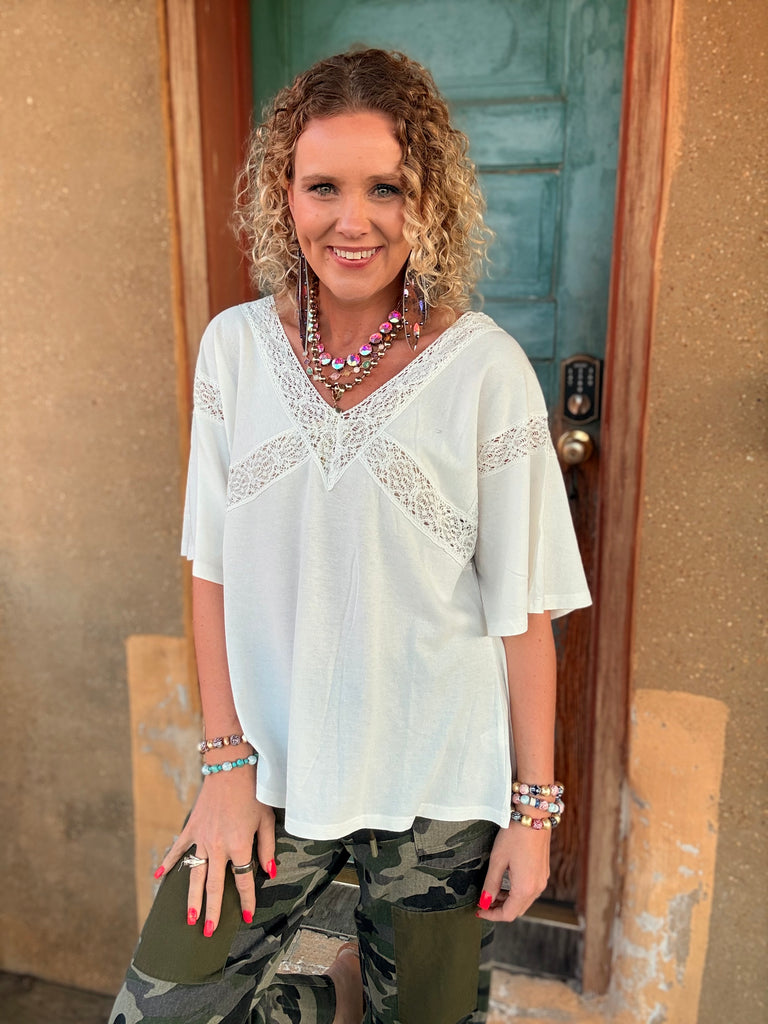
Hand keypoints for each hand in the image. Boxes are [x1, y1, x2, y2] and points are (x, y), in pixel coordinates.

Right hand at [154, 764, 275, 935]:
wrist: (231, 766)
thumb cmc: (253, 792)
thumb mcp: (267, 820)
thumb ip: (268, 848)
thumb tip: (270, 872)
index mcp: (240, 846)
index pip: (243, 880)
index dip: (246, 899)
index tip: (247, 915)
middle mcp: (218, 847)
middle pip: (213, 886)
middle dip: (212, 911)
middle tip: (207, 932)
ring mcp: (202, 838)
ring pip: (194, 875)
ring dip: (191, 898)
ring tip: (189, 918)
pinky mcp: (191, 827)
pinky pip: (178, 849)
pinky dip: (168, 863)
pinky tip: (159, 878)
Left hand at [475, 823, 549, 921]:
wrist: (534, 817)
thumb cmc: (515, 836)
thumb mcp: (498, 860)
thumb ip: (491, 884)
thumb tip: (485, 901)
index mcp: (525, 888)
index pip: (508, 914)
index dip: (492, 915)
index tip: (479, 911)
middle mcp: (537, 888)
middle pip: (518, 910)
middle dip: (500, 909)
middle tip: (484, 903)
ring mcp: (542, 880)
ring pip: (524, 901)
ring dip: (508, 901)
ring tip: (492, 892)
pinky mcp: (543, 872)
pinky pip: (530, 890)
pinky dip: (517, 892)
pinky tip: (506, 882)